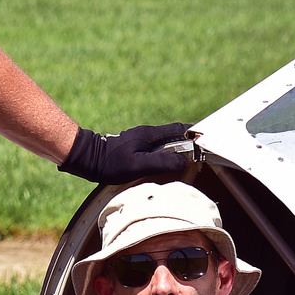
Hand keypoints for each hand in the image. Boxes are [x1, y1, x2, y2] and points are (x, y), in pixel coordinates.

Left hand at [57, 123, 190, 183]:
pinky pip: (157, 146)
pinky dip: (168, 152)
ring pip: (166, 140)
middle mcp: (147, 134)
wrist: (87, 159)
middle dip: (189, 140)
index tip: (206, 140)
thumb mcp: (137, 165)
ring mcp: (141, 139)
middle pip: (175, 133)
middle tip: (202, 150)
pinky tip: (168, 162)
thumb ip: (160, 163)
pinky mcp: (135, 146)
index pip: (179, 129)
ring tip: (189, 158)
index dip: (194, 133)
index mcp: (150, 135)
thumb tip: (182, 162)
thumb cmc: (110, 163)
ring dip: (179, 146)